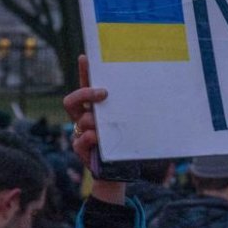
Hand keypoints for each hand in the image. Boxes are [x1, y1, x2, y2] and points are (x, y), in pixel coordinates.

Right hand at [63, 55, 123, 204]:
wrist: (121, 170)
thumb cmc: (128, 142)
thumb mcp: (132, 121)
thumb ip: (133, 107)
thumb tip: (155, 86)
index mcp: (96, 109)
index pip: (87, 86)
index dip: (84, 72)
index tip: (86, 56)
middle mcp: (85, 119)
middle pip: (72, 100)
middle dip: (86, 94)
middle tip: (104, 93)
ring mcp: (80, 134)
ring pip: (81, 121)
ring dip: (94, 122)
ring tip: (106, 128)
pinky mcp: (81, 149)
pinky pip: (80, 141)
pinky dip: (89, 139)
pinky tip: (97, 140)